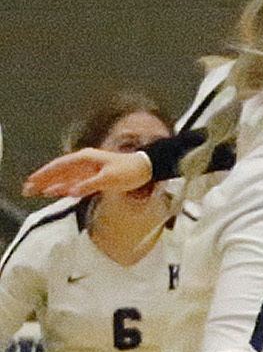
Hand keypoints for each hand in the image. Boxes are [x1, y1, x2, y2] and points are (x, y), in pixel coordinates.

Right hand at [24, 145, 154, 199]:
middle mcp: (84, 162)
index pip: (59, 166)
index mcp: (85, 158)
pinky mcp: (95, 176)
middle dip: (42, 180)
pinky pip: (75, 181)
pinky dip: (65, 186)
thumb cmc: (130, 171)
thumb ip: (89, 185)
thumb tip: (71, 192)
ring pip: (65, 177)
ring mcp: (89, 169)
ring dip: (51, 184)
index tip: (32, 182)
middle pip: (58, 171)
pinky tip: (56, 192)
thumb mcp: (109, 179)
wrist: (146, 168)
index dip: (44, 174)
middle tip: (28, 189)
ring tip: (37, 192)